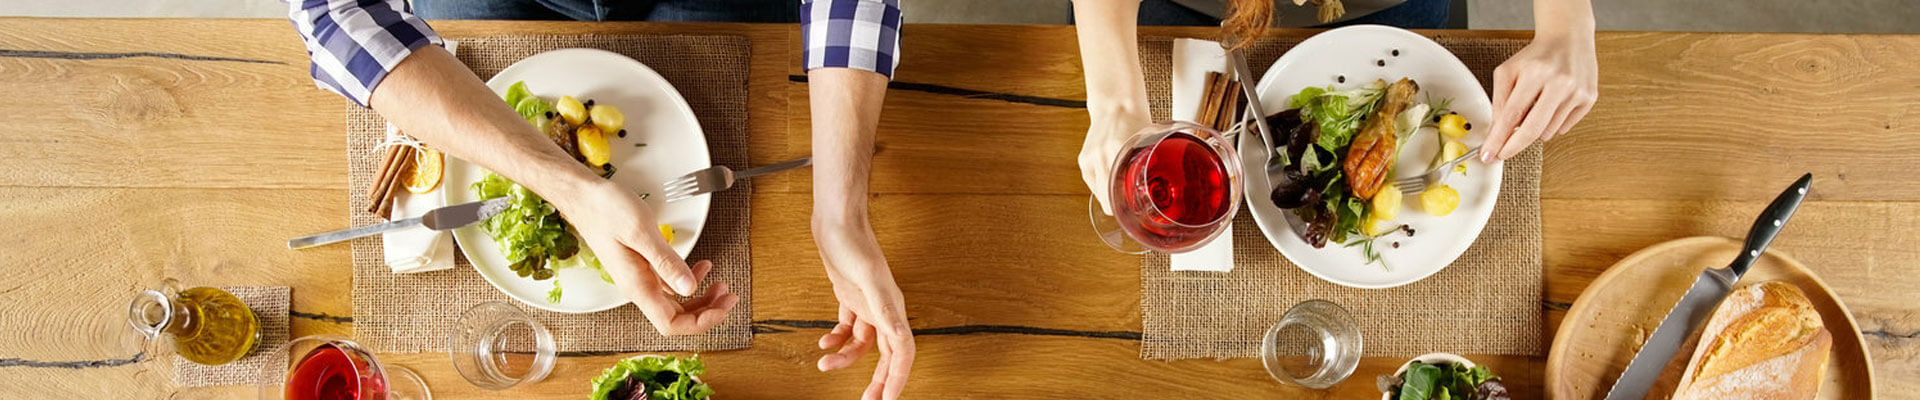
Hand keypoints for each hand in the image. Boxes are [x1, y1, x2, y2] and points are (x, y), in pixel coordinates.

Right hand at [554, 179, 737, 334]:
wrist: (583, 196)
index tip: (723, 307)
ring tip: (720, 286)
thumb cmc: (605, 210)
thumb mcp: (642, 233)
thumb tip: (689, 288)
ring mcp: (639, 278)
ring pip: (675, 303)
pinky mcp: (640, 267)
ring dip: (700, 299)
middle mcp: (638, 288)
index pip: (672, 324)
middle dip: (707, 311)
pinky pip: (668, 285)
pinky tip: (701, 269)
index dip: (701, 322)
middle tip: (729, 296)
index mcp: (637, 286)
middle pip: (677, 318)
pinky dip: (688, 281)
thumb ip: (666, 262)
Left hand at [811, 216, 912, 399]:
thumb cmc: (853, 243)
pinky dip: (836, 340)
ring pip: (863, 345)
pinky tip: (823, 342)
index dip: (898, 379)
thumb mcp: (868, 278)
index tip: (888, 399)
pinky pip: (848, 329)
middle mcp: (883, 310)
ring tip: (825, 365)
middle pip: (886, 356)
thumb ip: (884, 309)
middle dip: (877, 380)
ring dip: (845, 360)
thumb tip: (900, 337)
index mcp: (893, 309)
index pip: (902, 353)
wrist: (836, 220)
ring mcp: (867, 305)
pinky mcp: (850, 298)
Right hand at [1079, 107, 1149, 214]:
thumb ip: (1149, 166)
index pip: (1116, 197)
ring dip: (1110, 196)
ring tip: (1123, 190)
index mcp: (1116, 151)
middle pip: (1106, 202)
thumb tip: (1157, 188)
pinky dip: (1103, 185)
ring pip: (1098, 195)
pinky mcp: (1083, 160)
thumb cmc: (1136, 121)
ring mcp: (1089, 159)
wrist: (1115, 105)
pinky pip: (1093, 183)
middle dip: (1120, 206)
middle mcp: (1099, 157)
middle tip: (1133, 205)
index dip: (1127, 210)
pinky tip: (1113, 179)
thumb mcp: (1149, 144)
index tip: (1137, 213)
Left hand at [1483, 19, 1597, 161]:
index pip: (1512, 115)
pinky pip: (1564, 127)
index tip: (1489, 155)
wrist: (1568, 38)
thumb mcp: (1508, 71)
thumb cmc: (1535, 56)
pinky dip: (1552, 124)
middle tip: (1502, 154)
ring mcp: (1577, 91)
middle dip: (1513, 147)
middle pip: (1532, 129)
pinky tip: (1551, 106)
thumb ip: (1499, 100)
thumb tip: (1497, 133)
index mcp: (1535, 72)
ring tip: (1534, 109)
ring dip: (1534, 129)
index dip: (1498, 139)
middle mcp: (1559, 82)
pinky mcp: (1589, 98)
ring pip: (1547, 131)